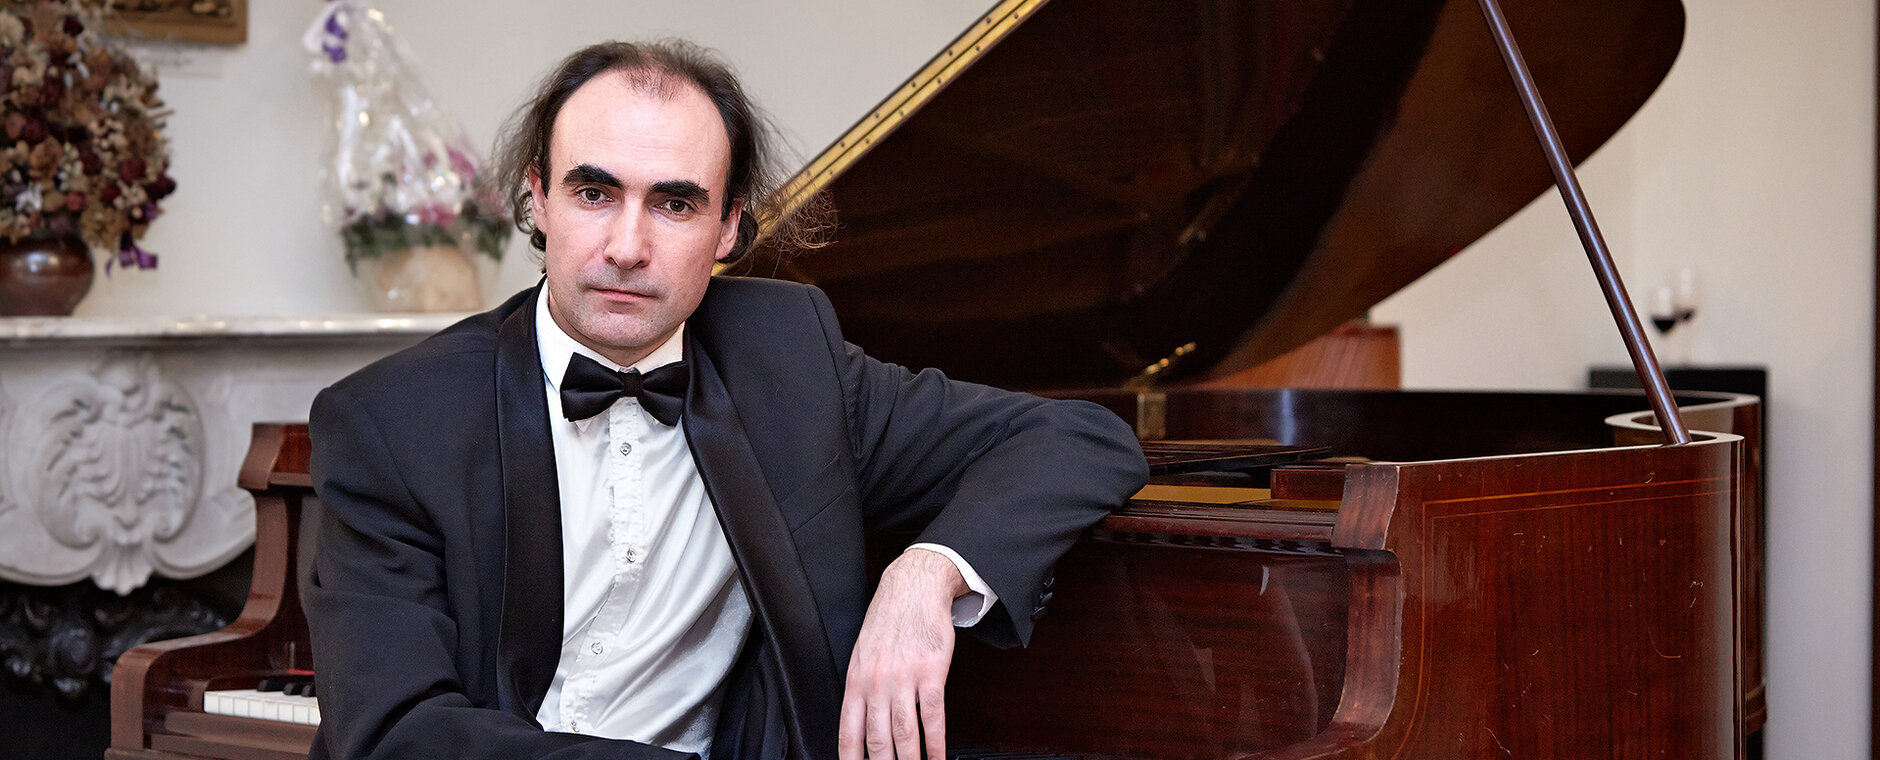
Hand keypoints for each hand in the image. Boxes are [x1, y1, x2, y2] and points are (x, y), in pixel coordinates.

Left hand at [839, 548, 967, 758]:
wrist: (913, 589)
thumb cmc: (888, 620)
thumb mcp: (862, 653)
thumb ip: (862, 688)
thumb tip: (862, 723)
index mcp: (856, 681)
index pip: (849, 732)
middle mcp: (876, 683)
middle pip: (878, 740)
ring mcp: (904, 679)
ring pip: (905, 734)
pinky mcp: (931, 673)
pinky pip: (933, 717)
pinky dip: (936, 743)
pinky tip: (937, 757)